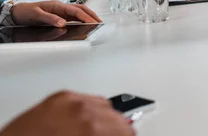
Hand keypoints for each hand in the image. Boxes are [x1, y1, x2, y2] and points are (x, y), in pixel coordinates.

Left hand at [0, 90, 134, 135]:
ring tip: (102, 129)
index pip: (125, 129)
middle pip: (118, 116)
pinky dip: (89, 108)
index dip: (128, 134)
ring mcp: (69, 100)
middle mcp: (82, 109)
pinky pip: (85, 98)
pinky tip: (85, 120)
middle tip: (118, 135)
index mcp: (91, 128)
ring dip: (105, 117)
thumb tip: (116, 134)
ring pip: (104, 104)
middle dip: (118, 128)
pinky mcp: (58, 96)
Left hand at [11, 0, 101, 27]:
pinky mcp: (61, 15)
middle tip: (100, 23)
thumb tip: (63, 23)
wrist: (18, 12)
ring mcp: (62, 11)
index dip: (86, 17)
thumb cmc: (27, 12)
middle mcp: (62, 7)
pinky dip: (82, 19)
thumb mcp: (37, 15)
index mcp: (58, 5)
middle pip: (82, 9)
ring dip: (89, 17)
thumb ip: (50, 19)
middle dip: (92, 15)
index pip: (76, 11)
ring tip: (97, 23)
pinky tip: (86, 24)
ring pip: (80, 12)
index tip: (93, 23)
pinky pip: (74, 17)